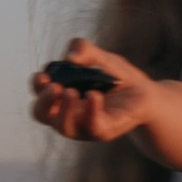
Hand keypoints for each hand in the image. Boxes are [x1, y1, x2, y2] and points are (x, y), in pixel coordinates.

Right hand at [30, 41, 154, 142]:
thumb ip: (84, 50)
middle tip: (54, 87)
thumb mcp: (101, 57)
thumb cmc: (117, 78)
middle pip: (42, 115)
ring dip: (64, 110)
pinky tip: (94, 95)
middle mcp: (67, 115)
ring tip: (71, 91)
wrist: (145, 94)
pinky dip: (91, 110)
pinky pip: (92, 125)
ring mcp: (83, 126)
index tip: (43, 76)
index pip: (40, 95)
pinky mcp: (103, 131)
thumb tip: (70, 57)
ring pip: (64, 127)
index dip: (37, 87)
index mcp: (61, 98)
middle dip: (43, 102)